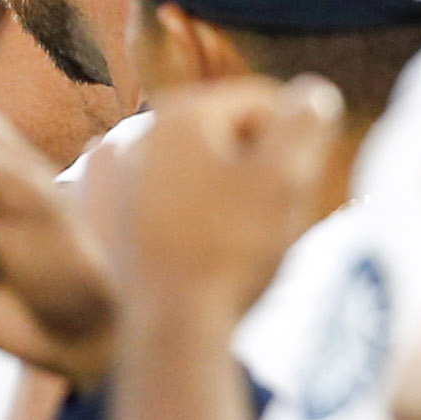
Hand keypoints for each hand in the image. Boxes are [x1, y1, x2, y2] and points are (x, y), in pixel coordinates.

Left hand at [104, 75, 343, 332]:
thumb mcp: (287, 178)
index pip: (265, 102)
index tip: (302, 186)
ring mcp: (119, 174)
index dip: (297, 141)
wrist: (173, 327)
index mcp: (185, 111)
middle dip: (260, 163)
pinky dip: (187, 206)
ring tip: (242, 234)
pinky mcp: (108, 215)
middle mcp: (143, 132)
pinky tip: (199, 233)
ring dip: (227, 187)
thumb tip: (312, 92)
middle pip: (229, 132)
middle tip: (275, 215)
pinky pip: (164, 193)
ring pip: (198, 164)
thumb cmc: (234, 251)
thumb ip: (307, 121)